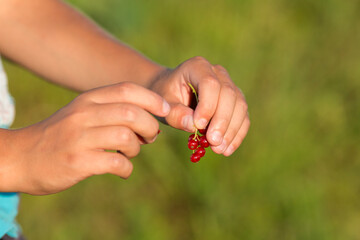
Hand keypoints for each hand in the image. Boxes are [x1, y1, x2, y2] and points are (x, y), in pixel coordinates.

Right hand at [6, 82, 169, 194]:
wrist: (22, 157)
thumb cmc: (62, 136)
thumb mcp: (82, 113)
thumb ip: (112, 111)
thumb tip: (151, 119)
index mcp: (88, 99)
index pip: (127, 89)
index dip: (153, 100)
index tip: (166, 111)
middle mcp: (84, 114)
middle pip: (132, 113)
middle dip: (150, 127)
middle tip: (149, 137)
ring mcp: (79, 137)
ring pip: (126, 137)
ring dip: (137, 148)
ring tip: (130, 153)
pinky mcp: (78, 162)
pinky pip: (116, 162)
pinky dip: (126, 168)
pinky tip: (122, 169)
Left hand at [149, 57, 249, 155]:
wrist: (171, 92)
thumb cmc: (165, 96)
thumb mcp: (162, 103)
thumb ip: (175, 113)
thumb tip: (192, 125)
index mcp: (198, 66)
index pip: (210, 84)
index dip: (208, 106)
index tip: (199, 126)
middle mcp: (218, 72)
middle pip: (229, 94)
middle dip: (222, 121)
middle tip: (213, 142)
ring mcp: (229, 85)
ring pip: (240, 105)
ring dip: (232, 130)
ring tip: (219, 150)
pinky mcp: (235, 101)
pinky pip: (242, 116)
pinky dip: (237, 133)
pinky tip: (227, 149)